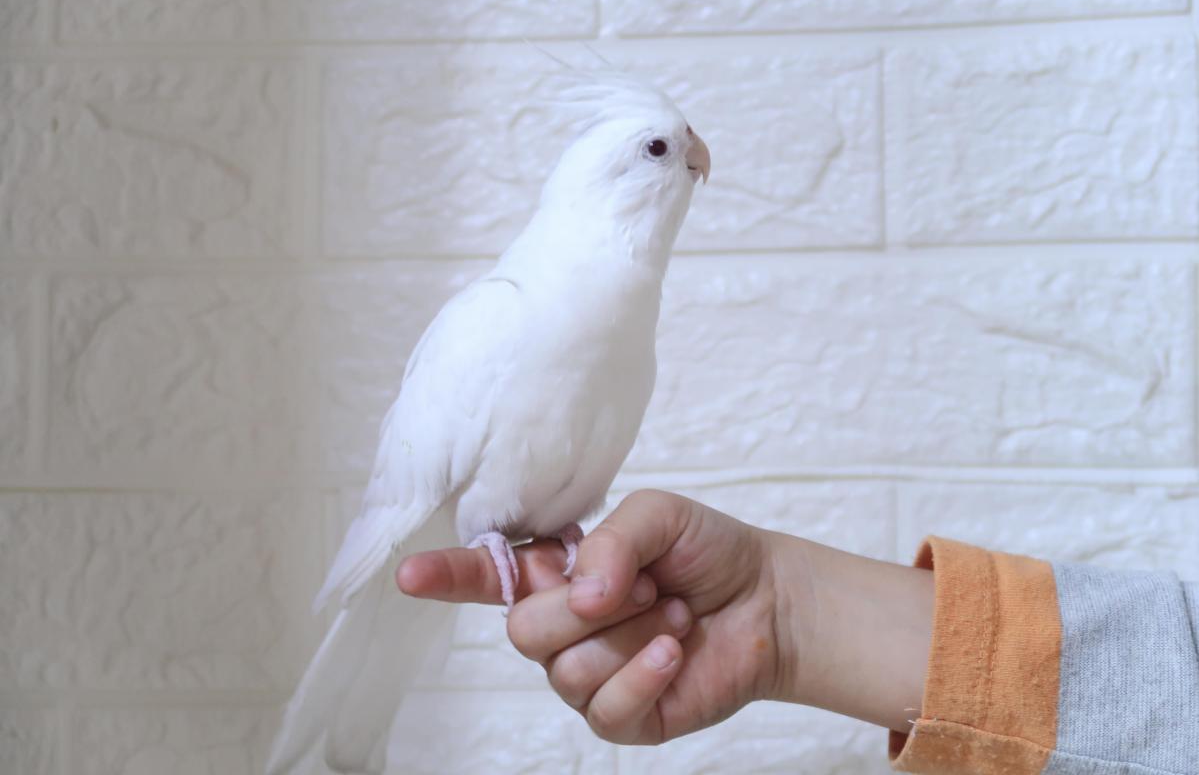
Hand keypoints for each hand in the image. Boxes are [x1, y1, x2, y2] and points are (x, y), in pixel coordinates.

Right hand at [397, 489, 932, 744]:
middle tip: (645, 582)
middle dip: (589, 604)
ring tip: (670, 610)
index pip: (485, 577)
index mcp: (555, 573)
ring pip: (565, 669)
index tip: (409, 574)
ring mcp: (587, 676)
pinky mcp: (621, 716)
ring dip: (629, 633)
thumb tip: (580, 596)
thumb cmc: (706, 552)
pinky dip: (644, 672)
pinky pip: (605, 707)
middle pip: (524, 631)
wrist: (766, 601)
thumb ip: (608, 541)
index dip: (446, 576)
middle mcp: (561, 626)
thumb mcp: (657, 515)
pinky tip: (673, 649)